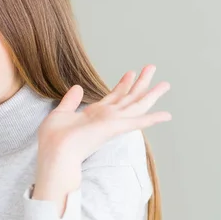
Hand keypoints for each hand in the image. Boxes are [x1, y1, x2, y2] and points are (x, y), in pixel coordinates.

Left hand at [32, 65, 170, 207]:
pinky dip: (152, 119)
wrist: (54, 153)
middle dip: (141, 83)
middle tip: (152, 67)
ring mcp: (112, 123)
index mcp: (94, 115)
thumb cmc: (53, 139)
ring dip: (151, 94)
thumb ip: (71, 101)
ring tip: (166, 83)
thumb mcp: (60, 113)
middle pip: (128, 97)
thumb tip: (78, 87)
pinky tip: (167, 115)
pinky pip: (137, 122)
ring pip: (136, 105)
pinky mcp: (114, 128)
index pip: (112, 97)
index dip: (122, 84)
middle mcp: (106, 118)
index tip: (130, 72)